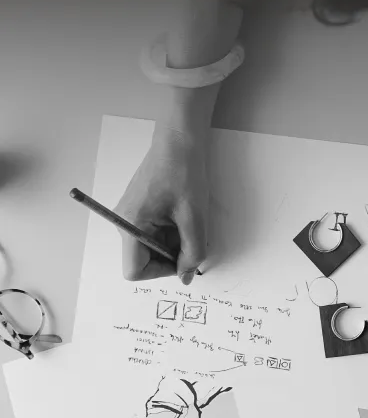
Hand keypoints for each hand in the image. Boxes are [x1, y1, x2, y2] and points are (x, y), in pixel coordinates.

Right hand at [115, 126, 209, 284]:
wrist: (179, 141)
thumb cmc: (184, 174)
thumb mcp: (195, 219)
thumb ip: (192, 253)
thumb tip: (186, 277)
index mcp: (129, 224)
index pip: (134, 270)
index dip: (161, 272)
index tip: (183, 259)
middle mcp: (123, 223)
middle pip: (144, 260)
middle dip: (171, 256)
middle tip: (191, 236)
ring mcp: (130, 217)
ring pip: (152, 248)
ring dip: (174, 243)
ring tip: (189, 221)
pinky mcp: (140, 211)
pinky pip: (154, 234)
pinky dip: (172, 233)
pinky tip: (184, 216)